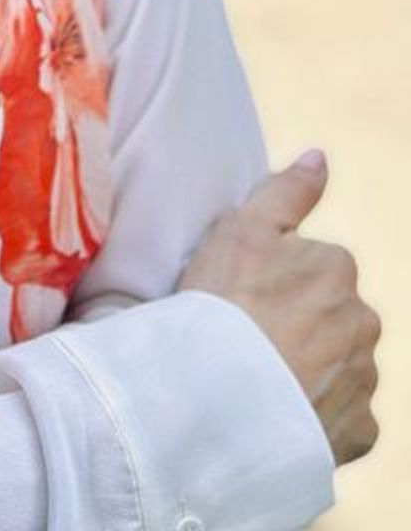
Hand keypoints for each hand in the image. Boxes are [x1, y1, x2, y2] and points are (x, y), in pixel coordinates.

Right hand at [178, 150, 380, 466]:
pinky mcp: (360, 430)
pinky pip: (344, 416)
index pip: (314, 268)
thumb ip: (285, 191)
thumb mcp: (242, 229)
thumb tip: (319, 157)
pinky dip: (320, 413)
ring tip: (262, 379)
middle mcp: (363, 321)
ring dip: (312, 370)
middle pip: (332, 317)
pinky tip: (282, 409)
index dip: (277, 282)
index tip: (246, 298)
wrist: (222, 397)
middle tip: (252, 339)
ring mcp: (364, 379)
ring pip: (341, 366)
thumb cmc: (226, 304)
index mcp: (337, 268)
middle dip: (303, 326)